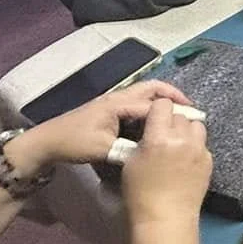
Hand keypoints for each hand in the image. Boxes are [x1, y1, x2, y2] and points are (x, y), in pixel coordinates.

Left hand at [24, 79, 194, 168]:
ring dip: (162, 102)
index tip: (194, 119)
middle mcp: (118, 98)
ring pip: (144, 96)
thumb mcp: (104, 149)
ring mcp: (113, 103)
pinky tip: (156, 125)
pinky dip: (151, 109)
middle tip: (190, 110)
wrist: (48, 142)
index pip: (153, 105)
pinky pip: (136, 105)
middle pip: (152, 88)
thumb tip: (152, 154)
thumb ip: (130, 151)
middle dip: (172, 96)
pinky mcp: (110, 112)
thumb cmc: (74, 142)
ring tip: (177, 117)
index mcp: (118, 103)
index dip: (175, 111)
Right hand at [119, 99, 211, 222]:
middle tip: (163, 135)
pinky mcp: (209, 161)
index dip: (157, 110)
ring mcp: (199, 150)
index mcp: (160, 137)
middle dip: (171, 121)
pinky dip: (194, 146)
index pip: (163, 104)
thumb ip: (144, 138)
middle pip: (180, 114)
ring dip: (186, 130)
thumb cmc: (141, 193)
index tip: (153, 118)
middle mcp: (183, 139)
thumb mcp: (131, 161)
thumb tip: (150, 128)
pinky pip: (202, 144)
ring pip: (196, 125)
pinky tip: (185, 160)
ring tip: (177, 144)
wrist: (165, 218)